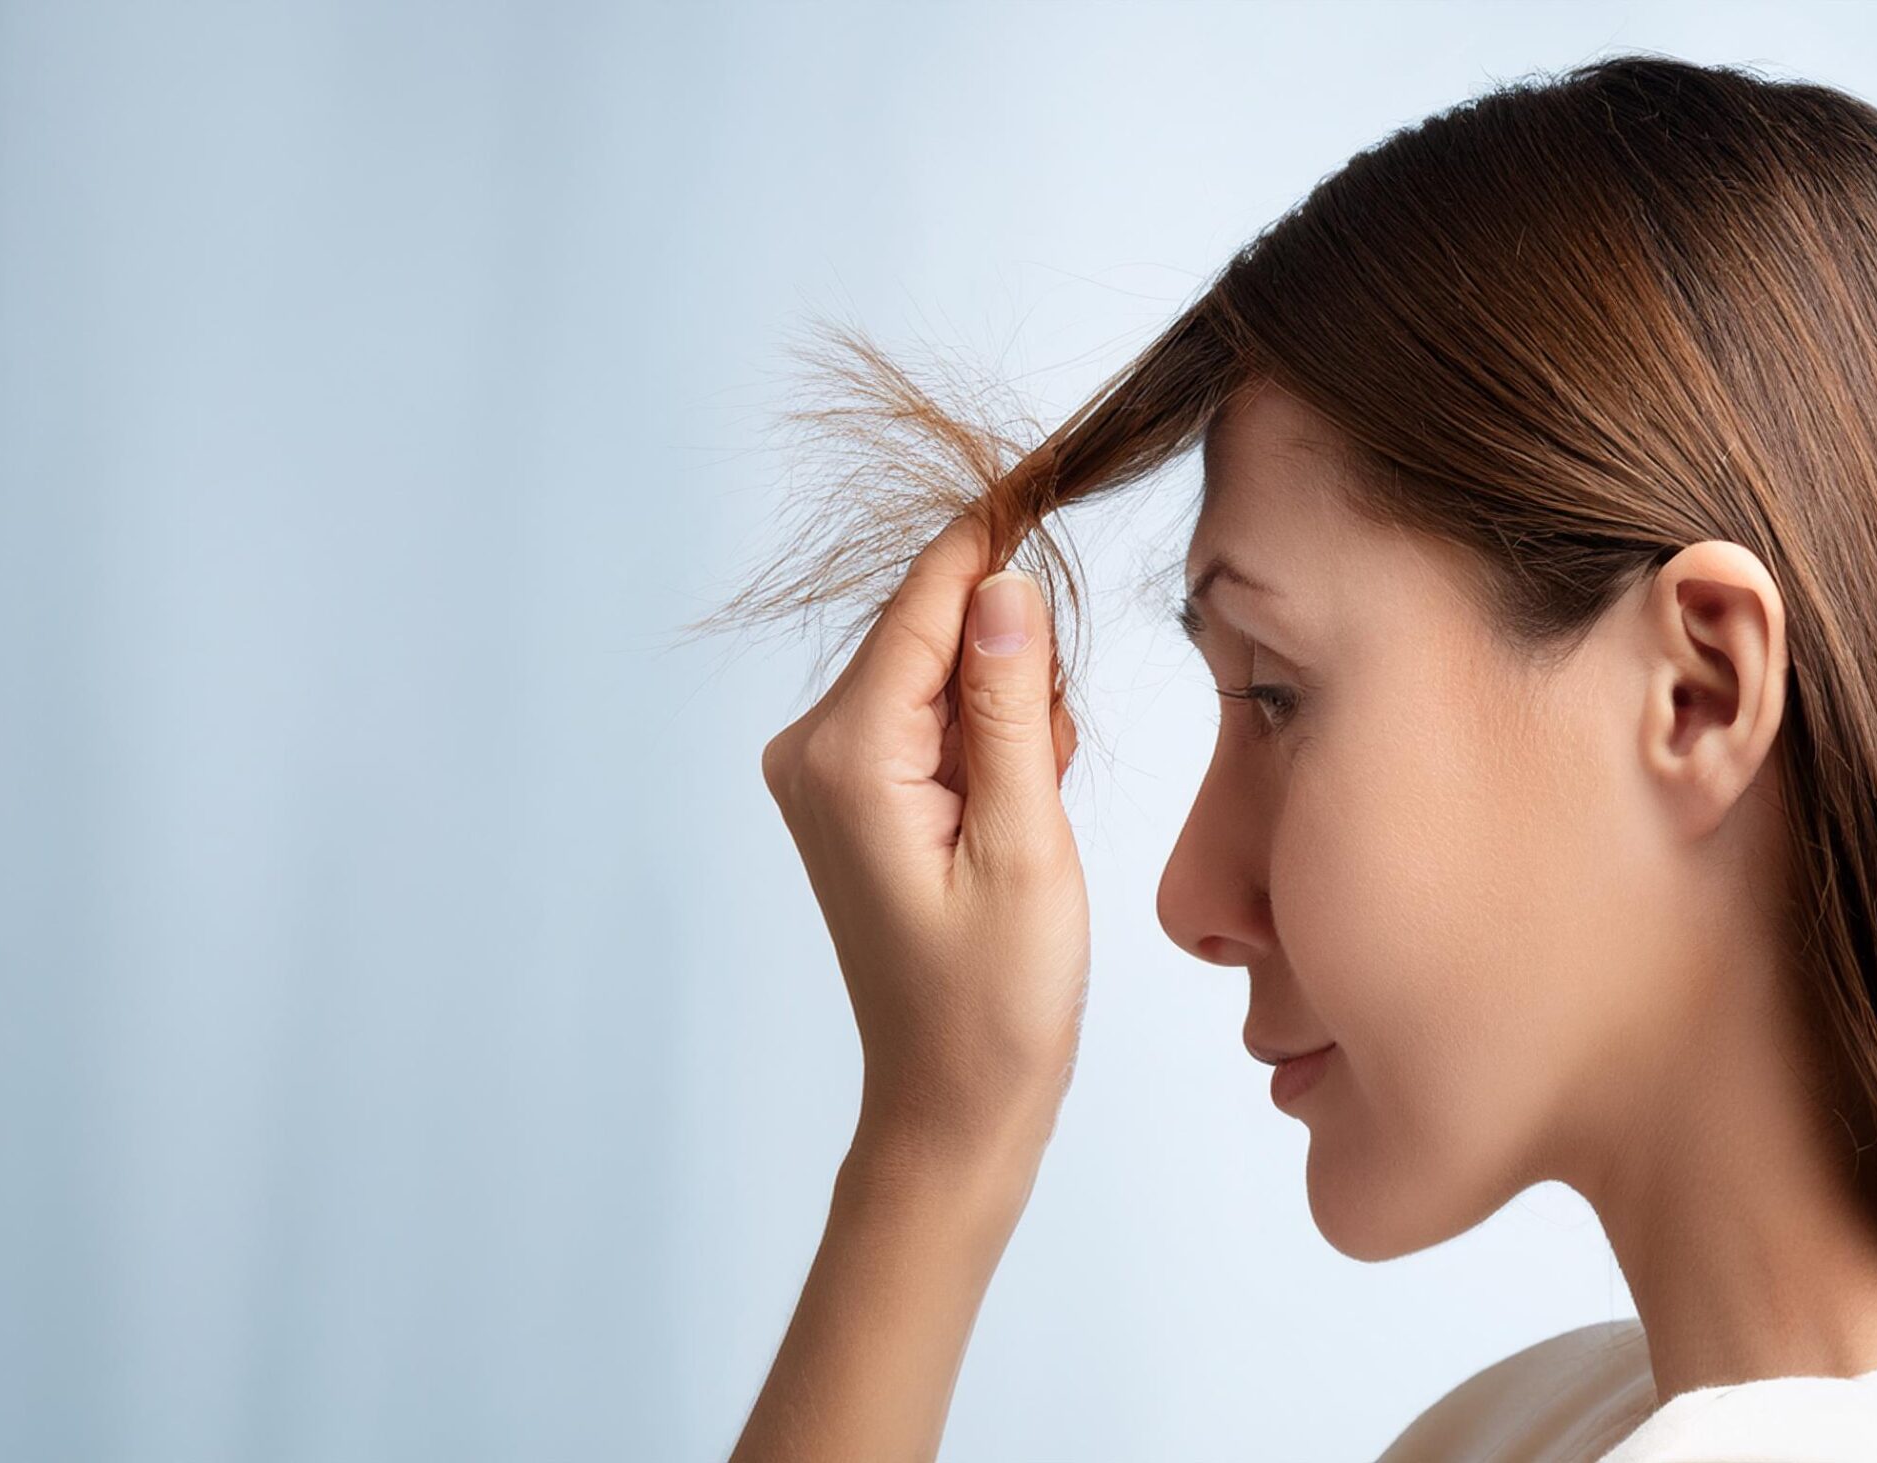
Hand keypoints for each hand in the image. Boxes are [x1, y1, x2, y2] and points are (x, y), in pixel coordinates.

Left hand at [760, 511, 1086, 1164]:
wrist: (952, 1107)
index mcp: (849, 755)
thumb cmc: (995, 1004)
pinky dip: (995, 745)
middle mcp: (816, 748)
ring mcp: (829, 772)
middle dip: (1017, 664)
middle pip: (938, 625)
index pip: (930, 596)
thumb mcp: (1027, 847)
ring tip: (1032, 819)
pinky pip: (940, 717)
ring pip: (947, 670)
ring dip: (1013, 715)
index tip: (1061, 456)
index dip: (999, 528)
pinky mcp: (856, 793)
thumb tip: (1003, 580)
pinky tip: (1014, 821)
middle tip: (1053, 769)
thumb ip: (1011, 705)